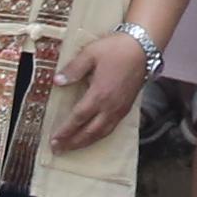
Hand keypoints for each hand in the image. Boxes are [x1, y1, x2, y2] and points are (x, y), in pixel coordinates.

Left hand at [53, 24, 157, 153]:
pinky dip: (100, 136)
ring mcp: (120, 108)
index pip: (78, 118)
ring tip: (73, 147)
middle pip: (90, 132)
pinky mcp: (127, 107)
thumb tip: (57, 81)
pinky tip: (94, 135)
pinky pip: (112, 127)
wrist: (143, 46)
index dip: (65, 131)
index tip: (53, 140)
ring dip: (86, 142)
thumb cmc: (116, 48)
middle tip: (59, 150)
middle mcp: (110, 106)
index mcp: (99, 94)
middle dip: (73, 142)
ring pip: (102, 133)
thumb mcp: (90, 54)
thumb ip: (73, 69)